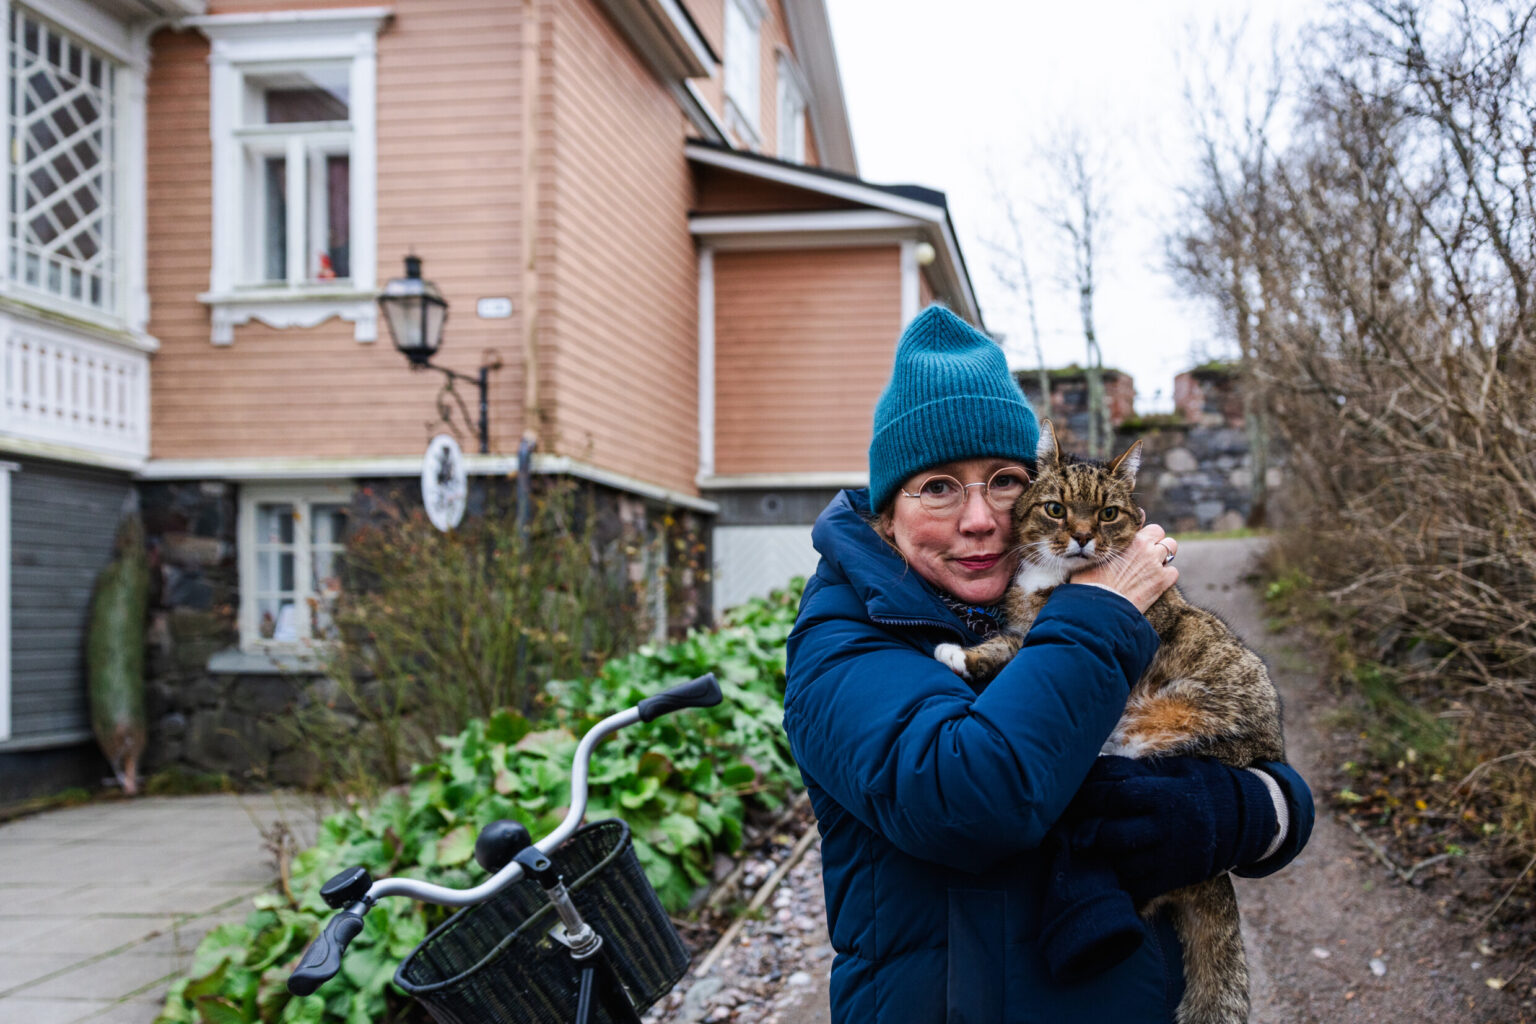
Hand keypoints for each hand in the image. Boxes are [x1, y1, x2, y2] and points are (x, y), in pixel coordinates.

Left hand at [1061, 756, 1277, 903]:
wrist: (1240, 820)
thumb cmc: (1193, 787)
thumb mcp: (1168, 770)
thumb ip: (1132, 773)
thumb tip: (1088, 770)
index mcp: (1164, 796)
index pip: (1114, 795)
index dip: (1087, 795)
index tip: (1071, 794)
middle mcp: (1166, 830)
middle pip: (1111, 835)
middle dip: (1087, 829)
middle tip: (1074, 823)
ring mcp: (1169, 859)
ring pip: (1118, 864)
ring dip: (1097, 855)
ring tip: (1086, 844)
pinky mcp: (1171, 880)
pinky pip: (1133, 885)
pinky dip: (1115, 876)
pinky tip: (1107, 862)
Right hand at [1072, 524, 1177, 612]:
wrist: (1100, 607)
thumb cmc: (1090, 582)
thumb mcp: (1093, 556)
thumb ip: (1103, 542)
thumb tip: (1097, 535)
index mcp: (1131, 540)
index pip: (1151, 527)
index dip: (1146, 535)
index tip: (1141, 542)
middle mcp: (1146, 548)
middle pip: (1164, 536)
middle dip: (1158, 544)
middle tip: (1146, 555)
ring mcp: (1156, 564)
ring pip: (1172, 549)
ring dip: (1164, 557)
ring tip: (1152, 567)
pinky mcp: (1162, 582)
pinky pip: (1173, 572)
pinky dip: (1166, 576)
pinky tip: (1155, 582)